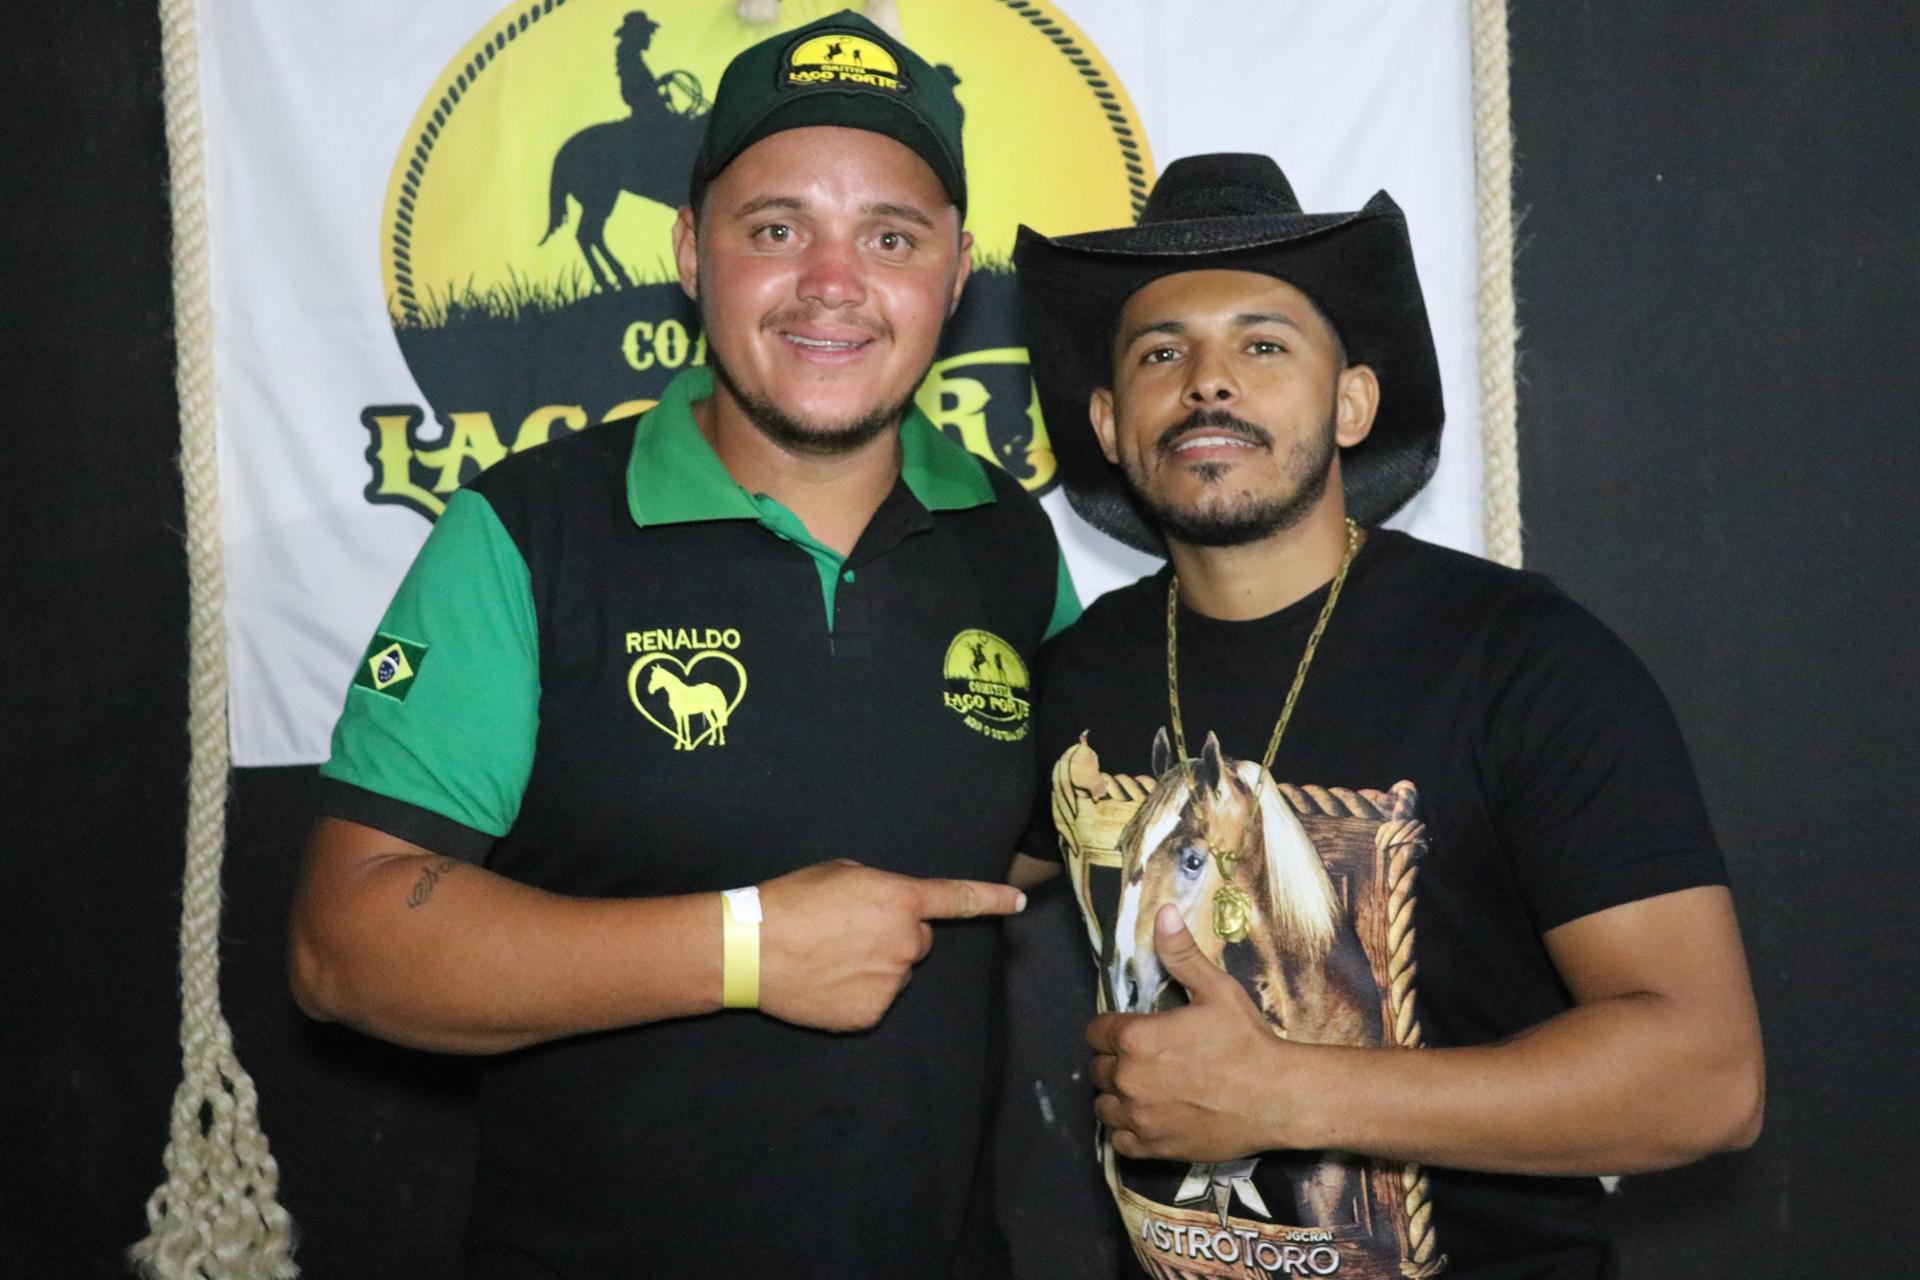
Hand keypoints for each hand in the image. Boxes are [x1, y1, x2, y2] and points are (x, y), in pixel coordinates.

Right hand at [756, 860, 1024, 1031]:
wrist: (753, 947)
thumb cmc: (793, 900)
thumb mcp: (842, 873)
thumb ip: (880, 888)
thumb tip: (889, 908)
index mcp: (900, 900)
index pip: (957, 899)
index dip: (991, 899)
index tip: (1018, 902)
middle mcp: (905, 942)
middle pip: (918, 941)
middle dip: (894, 936)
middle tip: (850, 932)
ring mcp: (890, 982)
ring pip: (897, 972)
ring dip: (876, 965)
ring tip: (831, 956)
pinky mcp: (871, 1013)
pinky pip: (877, 1000)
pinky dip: (859, 992)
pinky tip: (828, 981)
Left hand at [1087, 904, 1313, 1160]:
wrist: (1278, 1097)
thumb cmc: (1246, 1041)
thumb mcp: (1215, 989)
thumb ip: (1181, 953)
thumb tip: (1164, 912)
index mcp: (1136, 1038)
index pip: (1096, 1033)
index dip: (1112, 1030)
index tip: (1132, 1032)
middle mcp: (1128, 1079)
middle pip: (1098, 1070)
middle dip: (1116, 1062)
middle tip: (1145, 1059)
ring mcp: (1139, 1117)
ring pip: (1104, 1106)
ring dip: (1117, 1097)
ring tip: (1144, 1089)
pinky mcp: (1154, 1147)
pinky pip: (1119, 1141)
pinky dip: (1128, 1131)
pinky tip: (1148, 1118)